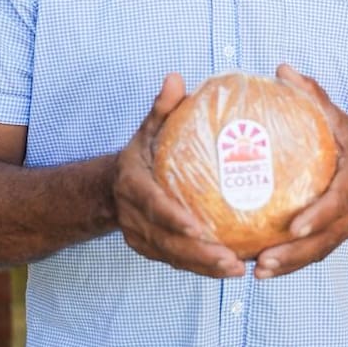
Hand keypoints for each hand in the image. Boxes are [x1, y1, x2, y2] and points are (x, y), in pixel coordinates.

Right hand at [113, 72, 244, 277]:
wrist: (110, 188)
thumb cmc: (141, 153)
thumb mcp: (147, 129)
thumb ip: (162, 108)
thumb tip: (176, 78)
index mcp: (133, 186)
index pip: (154, 205)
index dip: (175, 218)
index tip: (200, 227)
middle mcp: (133, 217)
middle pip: (167, 240)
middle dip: (199, 254)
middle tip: (232, 259)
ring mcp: (139, 238)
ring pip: (173, 257)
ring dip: (204, 267)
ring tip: (237, 268)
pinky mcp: (150, 250)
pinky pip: (177, 261)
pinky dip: (201, 268)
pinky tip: (231, 268)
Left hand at [252, 64, 347, 278]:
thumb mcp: (343, 119)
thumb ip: (315, 97)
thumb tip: (282, 69)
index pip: (337, 203)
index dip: (316, 217)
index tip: (292, 228)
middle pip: (325, 239)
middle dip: (294, 255)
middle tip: (263, 262)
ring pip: (320, 251)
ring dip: (290, 265)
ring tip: (258, 272)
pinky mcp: (341, 234)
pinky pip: (317, 252)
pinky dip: (293, 263)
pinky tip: (264, 267)